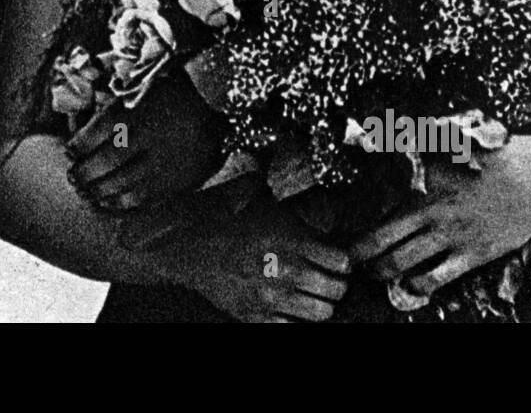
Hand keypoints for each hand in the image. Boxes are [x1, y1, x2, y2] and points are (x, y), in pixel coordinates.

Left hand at [66, 69, 224, 211]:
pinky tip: (110, 200)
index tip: (71, 150)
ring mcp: (165, 162)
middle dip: (84, 172)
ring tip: (87, 191)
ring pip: (122, 184)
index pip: (94, 134)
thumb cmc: (172, 91)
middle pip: (106, 162)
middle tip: (73, 176)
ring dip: (98, 191)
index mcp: (136, 111)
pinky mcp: (178, 180)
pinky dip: (121, 202)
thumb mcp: (140, 88)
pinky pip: (143, 198)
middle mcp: (148, 138)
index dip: (77, 145)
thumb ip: (113, 110)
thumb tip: (82, 133)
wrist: (219, 102)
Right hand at [152, 175, 351, 322]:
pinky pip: (293, 327)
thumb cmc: (226, 221)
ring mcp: (269, 297)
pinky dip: (296, 318)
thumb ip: (296, 210)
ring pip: (322, 313)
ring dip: (320, 303)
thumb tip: (327, 207)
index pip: (343, 261)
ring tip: (311, 294)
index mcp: (289, 238)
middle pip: (337, 289)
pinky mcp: (255, 316)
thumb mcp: (264, 204)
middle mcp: (284, 270)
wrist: (187, 246)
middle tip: (328, 278)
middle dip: (336, 283)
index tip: (337, 259)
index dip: (343, 260)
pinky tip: (289, 305)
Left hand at [350, 136, 530, 296]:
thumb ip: (419, 140)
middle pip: (379, 238)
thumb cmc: (493, 157)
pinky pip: (435, 278)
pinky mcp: (472, 254)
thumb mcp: (452, 139)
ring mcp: (452, 233)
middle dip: (357, 253)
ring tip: (370, 273)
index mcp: (423, 177)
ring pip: (401, 262)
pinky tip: (408, 287)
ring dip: (380, 270)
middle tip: (344, 259)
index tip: (339, 223)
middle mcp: (432, 207)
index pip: (375, 199)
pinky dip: (416, 286)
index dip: (353, 214)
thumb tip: (383, 133)